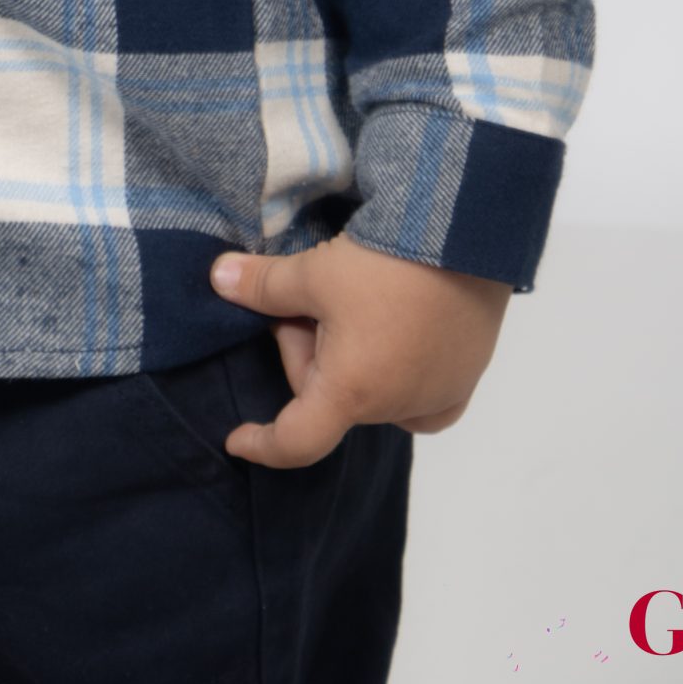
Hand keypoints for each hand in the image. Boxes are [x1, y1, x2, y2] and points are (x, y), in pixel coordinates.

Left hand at [208, 234, 512, 466]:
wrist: (465, 239)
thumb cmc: (385, 264)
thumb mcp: (313, 271)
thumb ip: (262, 285)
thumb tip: (217, 280)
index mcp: (351, 393)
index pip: (297, 440)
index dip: (263, 444)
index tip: (236, 439)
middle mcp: (396, 408)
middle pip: (330, 396)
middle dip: (310, 351)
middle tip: (314, 299)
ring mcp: (436, 396)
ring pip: (371, 391)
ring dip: (352, 360)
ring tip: (358, 303)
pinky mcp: (465, 378)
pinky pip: (420, 397)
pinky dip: (398, 377)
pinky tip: (396, 342)